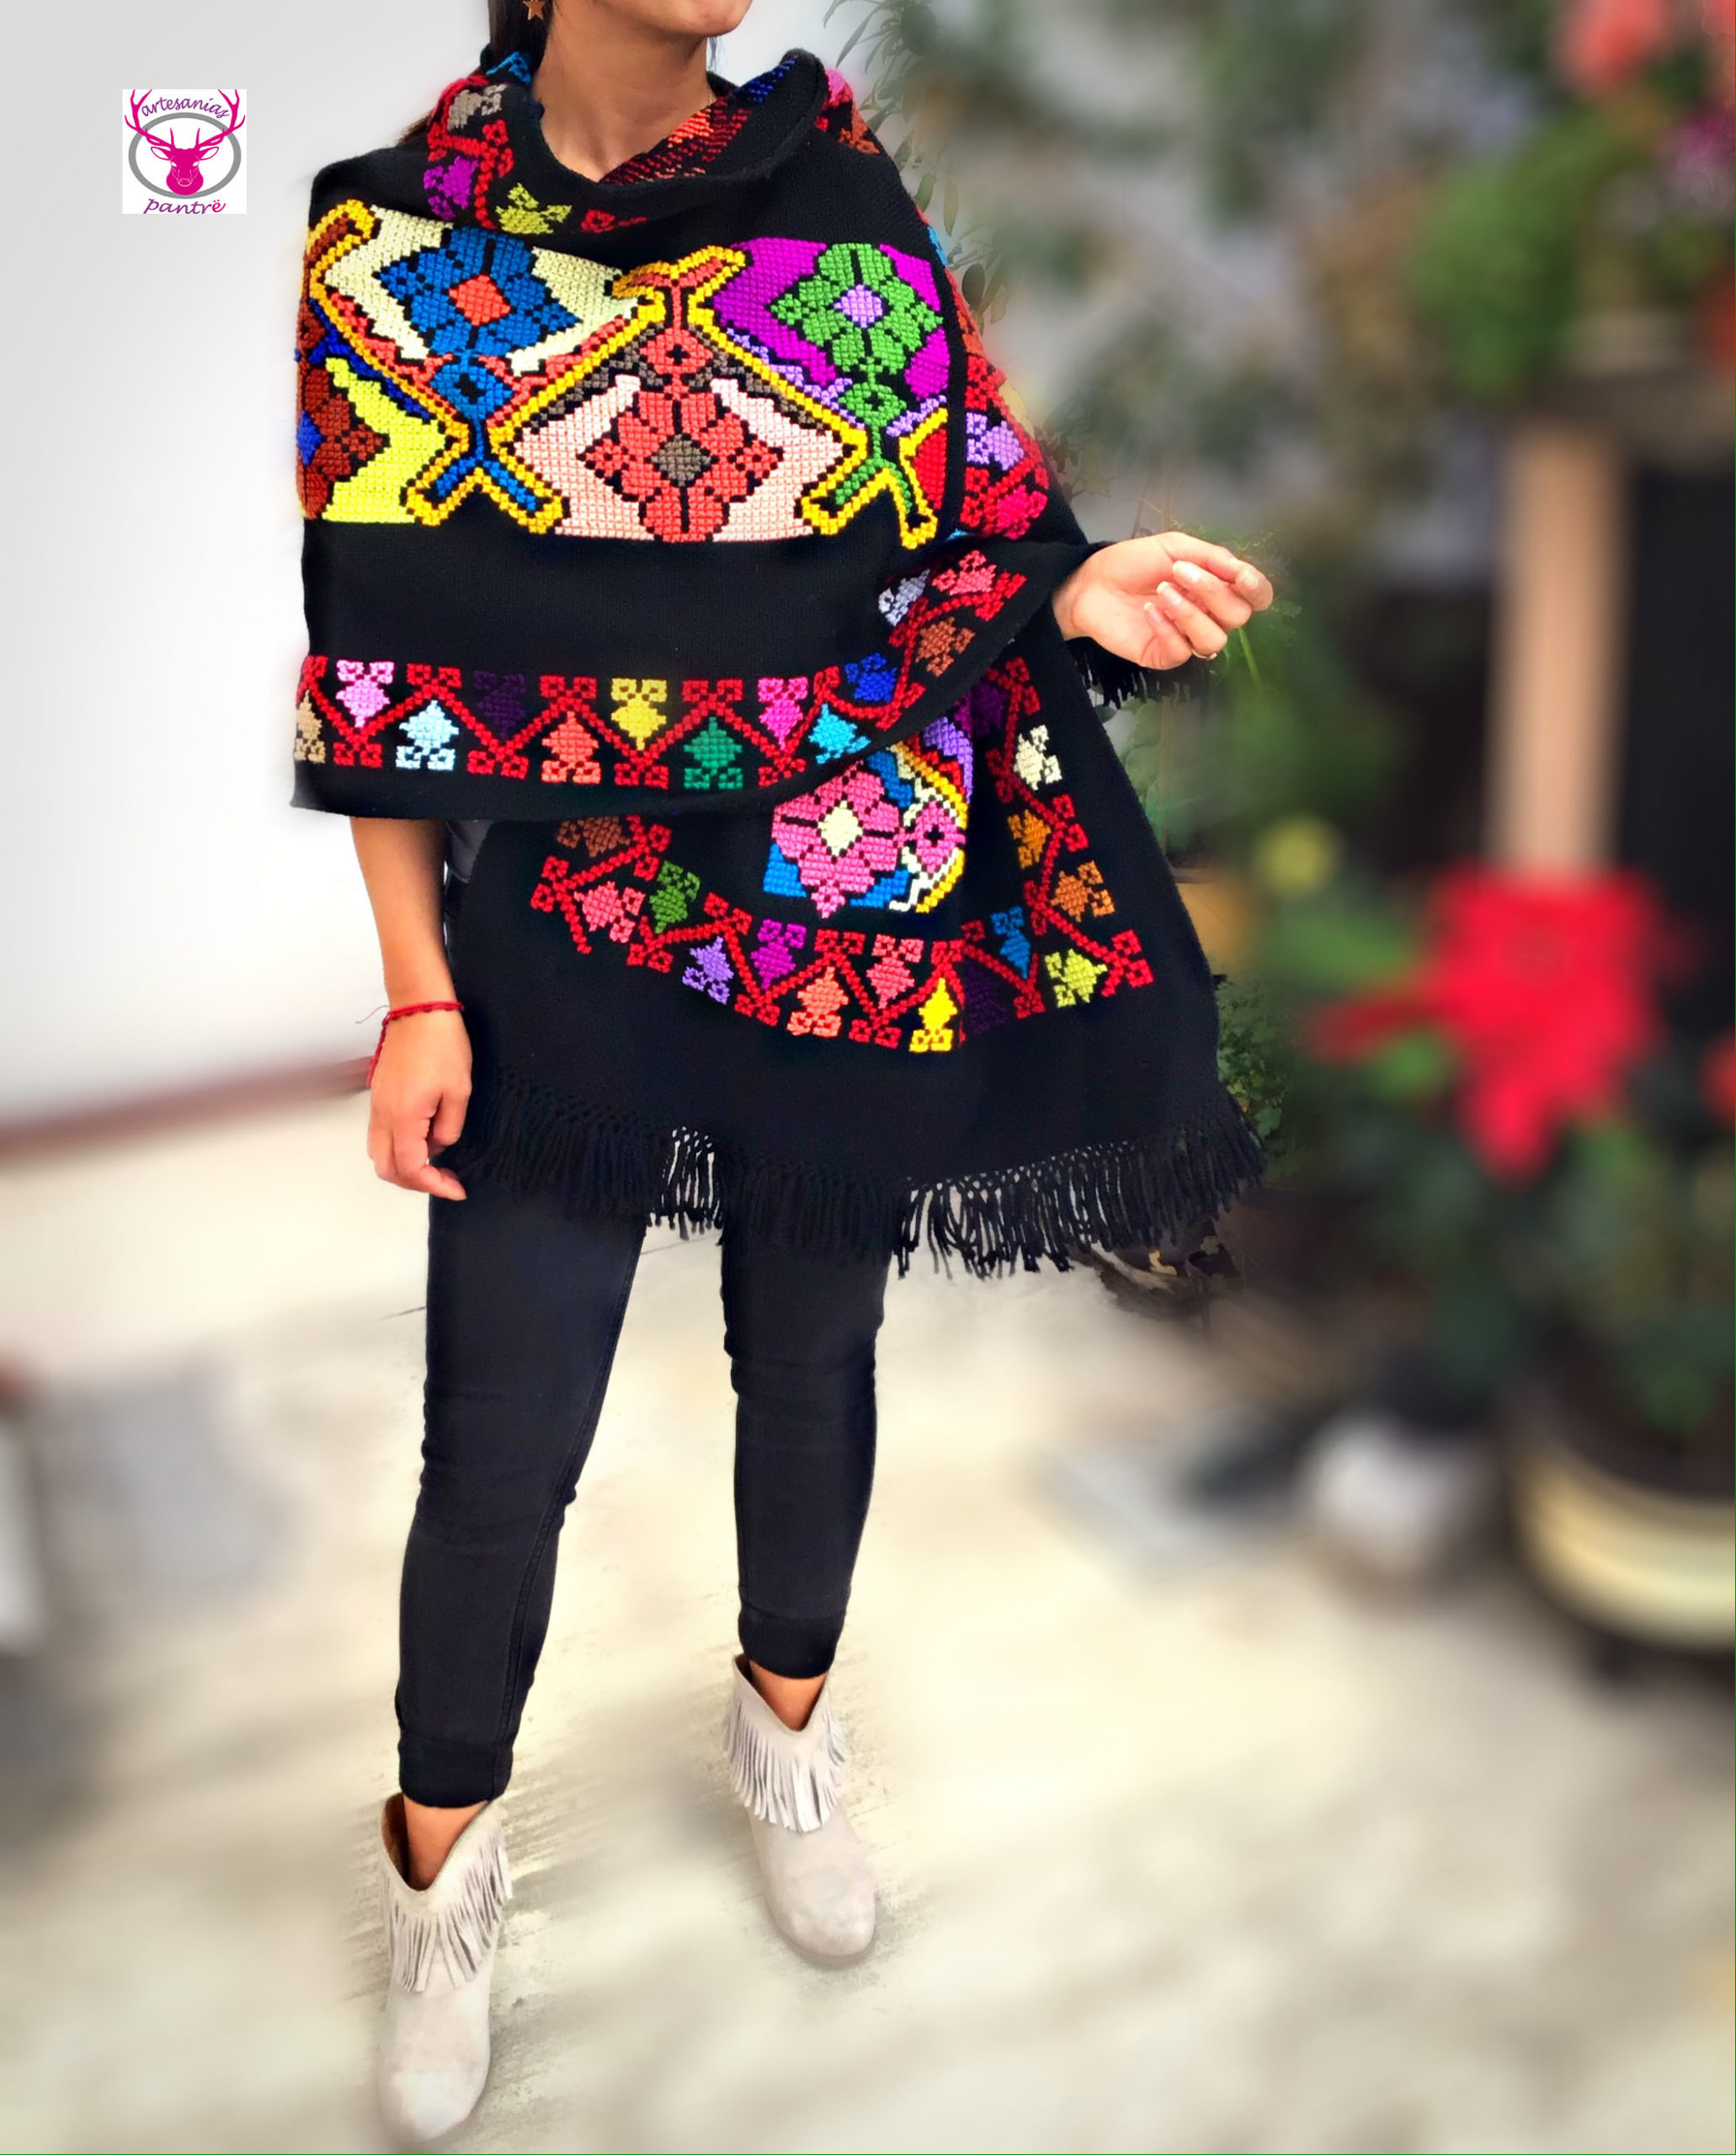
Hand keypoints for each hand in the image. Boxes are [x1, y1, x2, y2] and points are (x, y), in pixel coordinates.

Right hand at [367, 1009, 470, 1199]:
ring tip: (435, 1161)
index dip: (433, 1185)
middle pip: (386, 1168)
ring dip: (404, 1165)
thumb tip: (439, 1145)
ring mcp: (377, 1105)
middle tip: (444, 1179)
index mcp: (404, 1116)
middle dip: (414, 1182)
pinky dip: (398, 1146)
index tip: (456, 1188)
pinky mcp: (378, 1095)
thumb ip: (449, 1127)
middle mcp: (383, 1114)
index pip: (411, 1168)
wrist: (419, 1009)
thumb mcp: (459, 1091)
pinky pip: (380, 1133)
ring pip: (379, 1152)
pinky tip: (425, 1138)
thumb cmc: (441, 1043)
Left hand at [1052, 532, 1273, 668]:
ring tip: (1162, 592)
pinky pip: (1182, 652)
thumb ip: (1210, 556)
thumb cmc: (1132, 563)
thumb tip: (1239, 569)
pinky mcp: (1164, 655)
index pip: (1254, 597)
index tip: (1240, 577)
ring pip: (1214, 640)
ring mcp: (1186, 638)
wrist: (1091, 583)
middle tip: (1179, 572)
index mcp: (1216, 587)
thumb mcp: (1174, 547)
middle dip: (1213, 592)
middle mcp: (1208, 614)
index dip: (1257, 590)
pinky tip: (1150, 612)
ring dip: (1191, 613)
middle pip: (1238, 617)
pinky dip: (1169, 630)